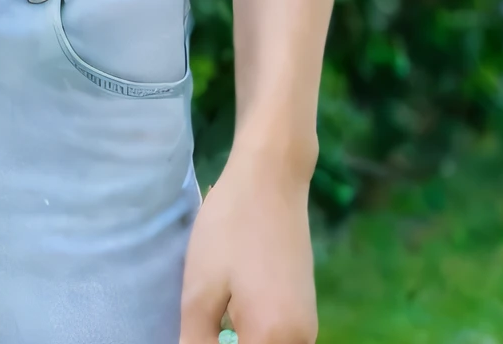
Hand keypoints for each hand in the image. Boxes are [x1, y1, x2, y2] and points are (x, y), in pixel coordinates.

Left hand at [179, 144, 316, 343]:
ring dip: (240, 341)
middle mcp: (300, 341)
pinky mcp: (305, 312)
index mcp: (272, 340)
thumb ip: (197, 341)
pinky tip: (231, 315)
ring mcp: (307, 328)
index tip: (195, 332)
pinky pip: (277, 341)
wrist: (273, 175)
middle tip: (200, 327)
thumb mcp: (200, 288)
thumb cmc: (231, 225)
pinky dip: (253, 337)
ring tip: (213, 322)